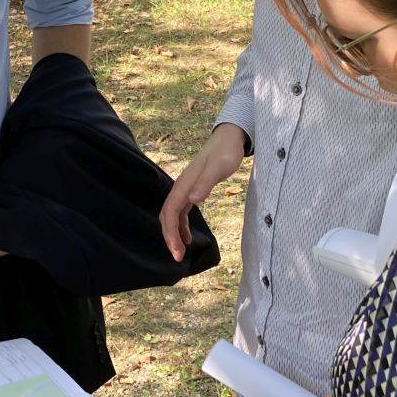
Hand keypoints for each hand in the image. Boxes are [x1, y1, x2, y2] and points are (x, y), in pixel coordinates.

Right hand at [159, 123, 247, 261]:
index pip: (170, 212)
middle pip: (167, 215)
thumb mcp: (220, 167)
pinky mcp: (192, 190)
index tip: (177, 251)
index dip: (170, 232)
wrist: (228, 138)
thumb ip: (206, 182)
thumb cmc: (226, 152)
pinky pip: (180, 211)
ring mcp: (186, 188)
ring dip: (174, 233)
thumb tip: (193, 200)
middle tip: (177, 257)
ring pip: (172, 215)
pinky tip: (188, 238)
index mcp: (185, 184)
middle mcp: (181, 187)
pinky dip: (181, 226)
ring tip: (181, 252)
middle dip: (169, 237)